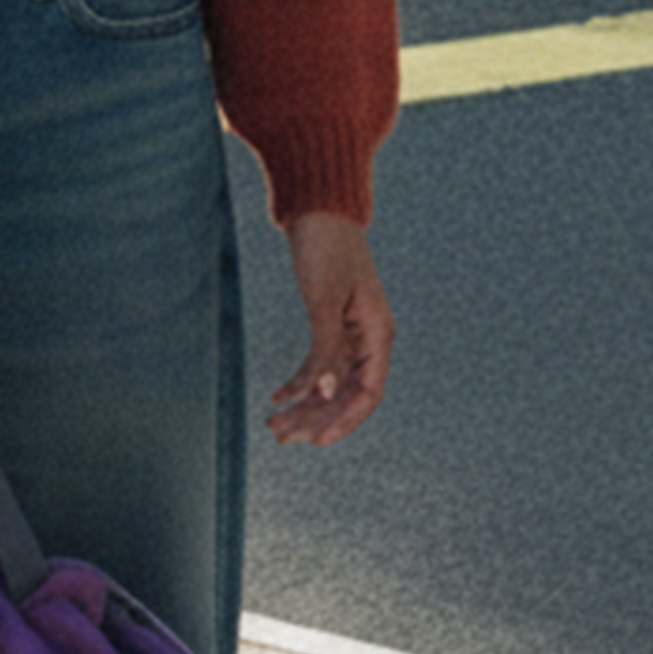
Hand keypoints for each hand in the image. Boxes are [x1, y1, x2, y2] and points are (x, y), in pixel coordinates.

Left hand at [267, 211, 392, 445]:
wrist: (317, 212)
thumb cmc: (326, 249)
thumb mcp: (323, 300)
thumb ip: (325, 348)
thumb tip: (323, 392)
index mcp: (378, 334)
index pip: (368, 394)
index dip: (345, 421)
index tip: (316, 442)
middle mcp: (369, 339)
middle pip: (346, 394)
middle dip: (316, 419)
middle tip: (280, 436)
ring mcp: (351, 334)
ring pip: (331, 383)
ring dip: (305, 407)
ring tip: (274, 425)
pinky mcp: (332, 326)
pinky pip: (319, 366)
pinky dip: (299, 383)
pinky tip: (277, 397)